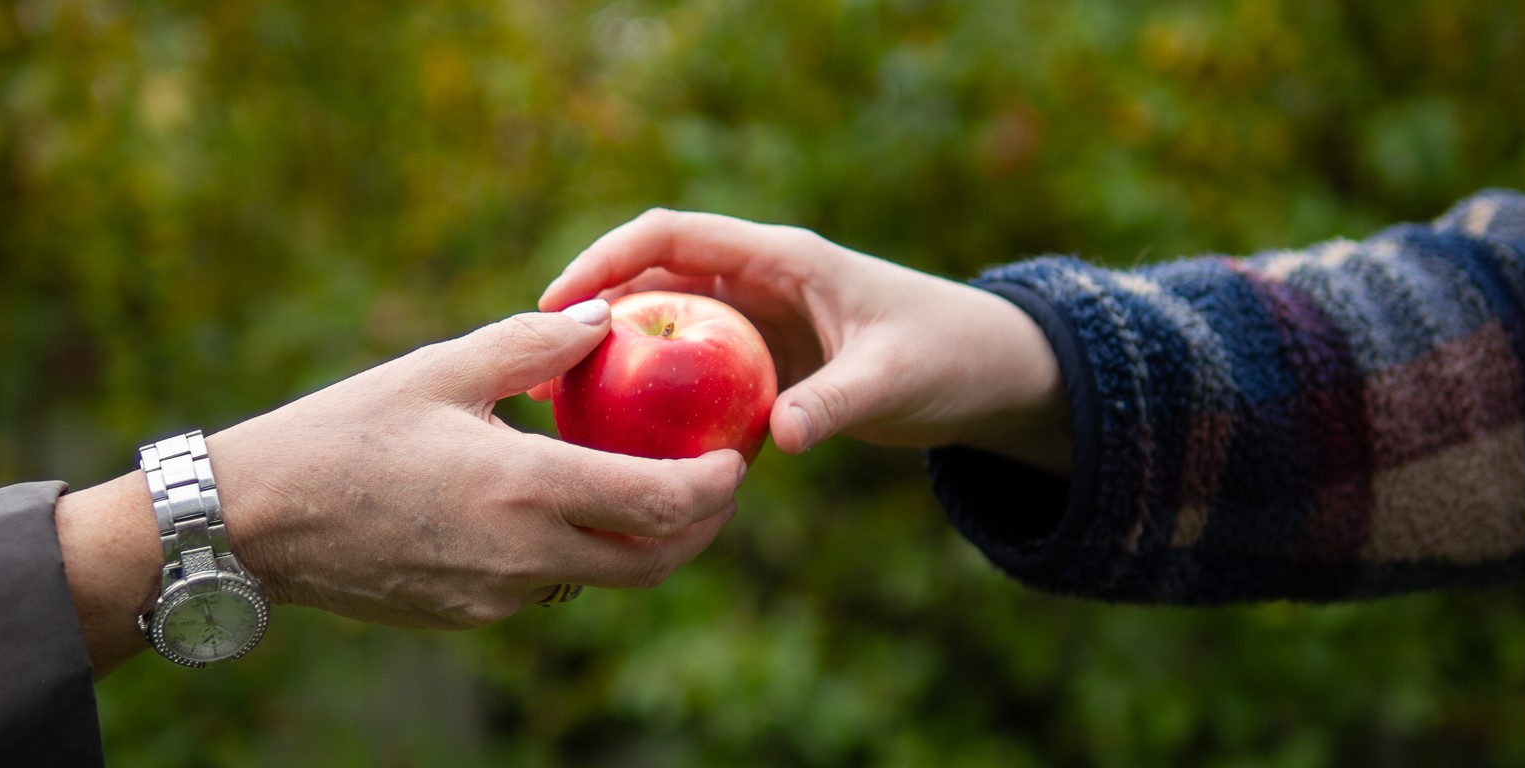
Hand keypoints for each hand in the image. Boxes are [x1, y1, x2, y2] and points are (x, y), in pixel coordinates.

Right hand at [57, 302, 745, 675]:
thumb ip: (533, 345)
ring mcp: (498, 597)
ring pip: (602, 576)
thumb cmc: (345, 432)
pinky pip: (549, 584)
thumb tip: (605, 319)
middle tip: (714, 483)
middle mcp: (523, 556)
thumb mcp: (441, 370)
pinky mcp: (471, 616)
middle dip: (699, 527)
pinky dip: (578, 550)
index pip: (661, 503)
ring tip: (647, 486)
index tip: (734, 459)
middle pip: (652, 561)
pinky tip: (562, 506)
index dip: (715, 487)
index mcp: (524, 489)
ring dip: (640, 541)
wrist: (258, 522)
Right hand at [536, 209, 1069, 471]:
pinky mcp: (762, 359)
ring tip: (559, 403)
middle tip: (536, 366)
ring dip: (615, 356)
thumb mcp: (892, 380)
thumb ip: (835, 404)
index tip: (555, 303)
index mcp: (779, 257)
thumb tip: (777, 440)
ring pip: (664, 325)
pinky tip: (619, 437)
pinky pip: (690, 369)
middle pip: (650, 278)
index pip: (670, 236)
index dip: (605, 259)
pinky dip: (653, 392)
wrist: (989, 372)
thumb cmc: (948, 357)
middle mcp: (757, 279)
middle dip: (590, 312)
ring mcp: (756, 319)